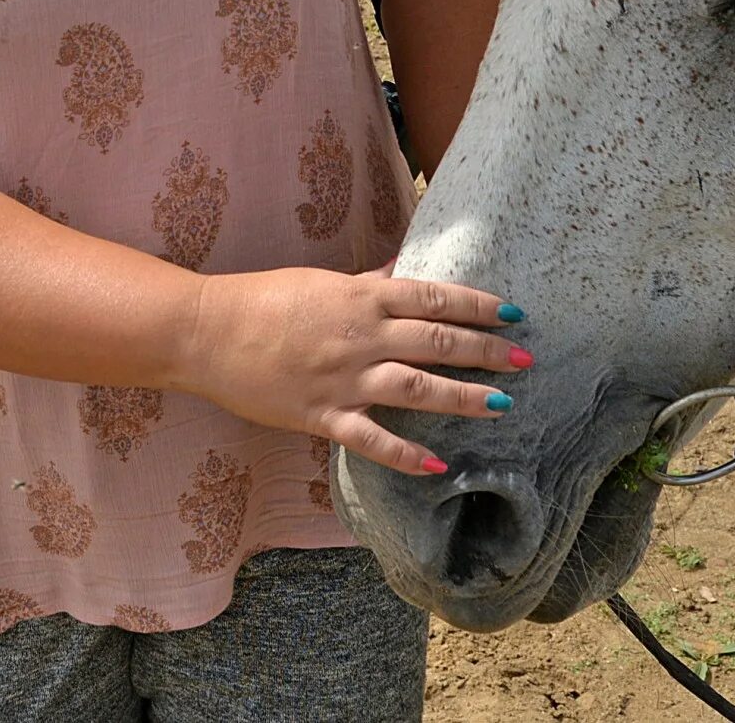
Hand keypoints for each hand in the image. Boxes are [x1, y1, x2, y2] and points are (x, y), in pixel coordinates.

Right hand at [185, 267, 528, 475]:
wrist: (208, 330)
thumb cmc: (264, 298)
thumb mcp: (323, 281)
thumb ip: (368, 281)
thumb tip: (402, 269)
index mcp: (363, 297)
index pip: (435, 297)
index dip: (478, 305)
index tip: (513, 313)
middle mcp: (362, 335)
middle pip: (438, 341)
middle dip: (487, 350)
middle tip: (526, 359)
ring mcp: (344, 377)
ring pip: (418, 387)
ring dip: (464, 397)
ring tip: (503, 405)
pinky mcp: (322, 414)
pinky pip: (372, 438)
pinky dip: (406, 454)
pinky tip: (439, 465)